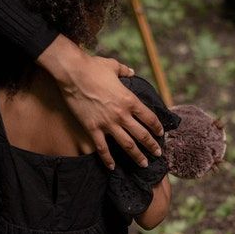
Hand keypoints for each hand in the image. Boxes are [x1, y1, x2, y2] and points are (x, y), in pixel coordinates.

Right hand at [37, 34, 163, 169]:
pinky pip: (102, 148)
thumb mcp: (113, 66)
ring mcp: (107, 123)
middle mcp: (122, 114)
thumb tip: (131, 71)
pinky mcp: (93, 128)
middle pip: (142, 134)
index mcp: (129, 100)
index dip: (157, 127)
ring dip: (137, 155)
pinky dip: (107, 159)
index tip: (161, 134)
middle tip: (158, 154)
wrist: (73, 73)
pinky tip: (112, 167)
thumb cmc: (93, 67)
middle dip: (152, 146)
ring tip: (143, 164)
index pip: (149, 117)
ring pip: (127, 144)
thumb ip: (125, 71)